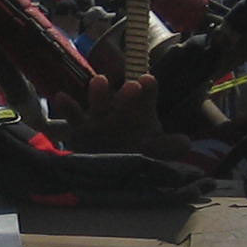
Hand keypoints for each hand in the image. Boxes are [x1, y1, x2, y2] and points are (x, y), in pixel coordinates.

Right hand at [58, 72, 173, 154]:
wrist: (105, 165)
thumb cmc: (133, 151)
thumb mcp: (151, 150)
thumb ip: (165, 146)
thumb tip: (185, 143)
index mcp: (140, 111)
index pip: (146, 96)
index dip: (147, 89)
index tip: (147, 81)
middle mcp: (120, 109)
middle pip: (124, 98)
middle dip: (127, 93)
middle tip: (132, 86)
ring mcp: (99, 117)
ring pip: (99, 103)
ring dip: (100, 93)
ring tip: (100, 81)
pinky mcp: (79, 128)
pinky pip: (73, 117)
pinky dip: (68, 106)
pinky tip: (61, 96)